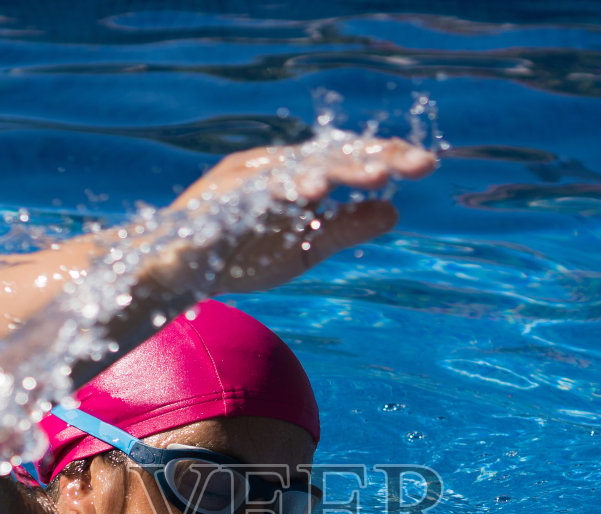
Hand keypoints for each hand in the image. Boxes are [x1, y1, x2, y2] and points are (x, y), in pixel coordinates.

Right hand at [164, 138, 437, 292]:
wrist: (173, 273)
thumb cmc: (238, 255)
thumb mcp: (305, 245)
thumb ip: (346, 227)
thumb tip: (394, 210)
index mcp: (296, 175)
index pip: (347, 158)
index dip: (386, 157)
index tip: (427, 165)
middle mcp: (274, 167)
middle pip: (332, 153)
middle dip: (376, 155)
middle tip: (419, 163)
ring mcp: (246, 180)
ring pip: (300, 166)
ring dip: (340, 168)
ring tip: (378, 174)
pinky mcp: (221, 200)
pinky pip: (256, 191)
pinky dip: (286, 187)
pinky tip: (313, 192)